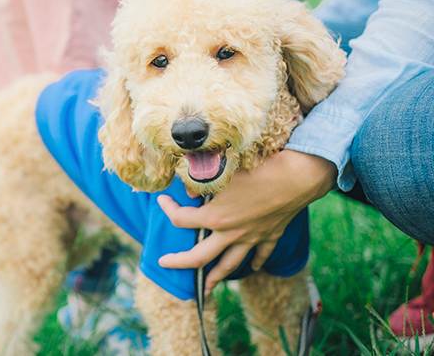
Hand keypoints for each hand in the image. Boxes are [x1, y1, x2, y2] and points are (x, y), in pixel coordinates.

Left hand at [156, 150, 336, 294]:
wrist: (295, 177)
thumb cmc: (257, 170)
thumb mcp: (221, 172)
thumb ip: (199, 182)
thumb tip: (187, 190)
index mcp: (214, 218)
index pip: (180, 219)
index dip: (167, 209)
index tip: (161, 200)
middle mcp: (230, 233)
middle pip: (199, 256)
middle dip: (179, 262)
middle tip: (164, 263)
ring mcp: (251, 238)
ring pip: (230, 264)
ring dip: (216, 277)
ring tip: (205, 287)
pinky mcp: (270, 235)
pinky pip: (261, 255)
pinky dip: (255, 263)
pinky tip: (251, 267)